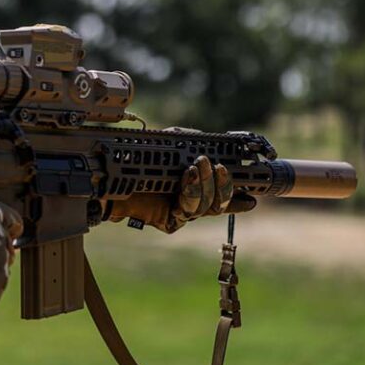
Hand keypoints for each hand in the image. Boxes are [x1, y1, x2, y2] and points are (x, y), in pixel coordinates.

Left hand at [109, 156, 256, 233]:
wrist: (111, 175)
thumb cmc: (139, 159)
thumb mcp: (171, 145)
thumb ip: (192, 143)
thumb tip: (210, 147)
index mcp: (194, 187)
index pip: (221, 194)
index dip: (238, 198)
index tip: (253, 196)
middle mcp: (190, 202)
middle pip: (220, 203)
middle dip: (225, 185)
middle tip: (222, 168)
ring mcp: (181, 213)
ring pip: (208, 207)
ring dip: (208, 185)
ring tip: (199, 166)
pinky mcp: (170, 221)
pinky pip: (188, 211)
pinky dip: (191, 191)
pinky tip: (189, 178)